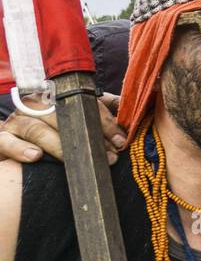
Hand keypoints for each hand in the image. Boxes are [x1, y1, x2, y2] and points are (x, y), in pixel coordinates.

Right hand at [0, 93, 123, 163]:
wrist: (14, 152)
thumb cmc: (53, 135)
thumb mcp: (78, 122)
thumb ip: (101, 111)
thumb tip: (128, 106)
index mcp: (55, 98)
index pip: (82, 103)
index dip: (104, 121)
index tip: (121, 141)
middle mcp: (34, 106)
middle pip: (61, 115)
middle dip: (87, 136)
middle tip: (108, 156)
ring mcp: (16, 122)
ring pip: (36, 128)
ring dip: (61, 146)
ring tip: (77, 161)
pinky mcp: (1, 139)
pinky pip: (6, 141)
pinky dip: (20, 148)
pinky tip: (35, 156)